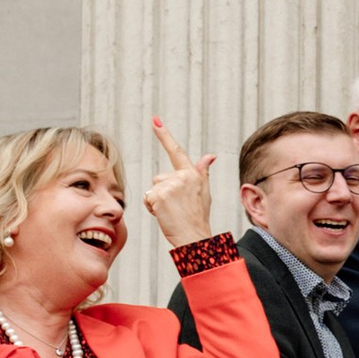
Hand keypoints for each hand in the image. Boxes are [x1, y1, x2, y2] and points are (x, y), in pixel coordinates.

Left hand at [145, 117, 216, 244]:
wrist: (194, 237)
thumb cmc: (198, 217)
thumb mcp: (204, 192)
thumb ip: (202, 171)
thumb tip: (210, 156)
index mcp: (192, 174)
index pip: (176, 151)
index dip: (164, 135)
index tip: (155, 120)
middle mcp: (182, 176)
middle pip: (159, 178)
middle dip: (162, 192)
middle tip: (176, 207)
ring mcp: (170, 185)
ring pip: (153, 189)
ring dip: (157, 201)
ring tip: (171, 212)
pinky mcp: (159, 195)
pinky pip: (147, 198)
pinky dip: (152, 208)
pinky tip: (164, 215)